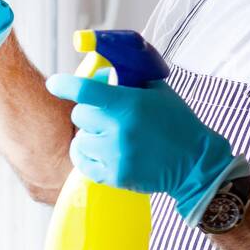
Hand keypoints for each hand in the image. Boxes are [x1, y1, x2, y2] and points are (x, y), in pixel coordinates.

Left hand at [45, 73, 248, 224]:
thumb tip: (100, 73)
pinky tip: (101, 151)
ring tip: (108, 137)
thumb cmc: (177, 123)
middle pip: (80, 115)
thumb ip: (128, 80)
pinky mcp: (115, 176)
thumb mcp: (158, 91)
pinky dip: (88, 156)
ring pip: (81, 140)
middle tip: (105, 116)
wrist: (195, 162)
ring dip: (90, 136)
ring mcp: (116, 155)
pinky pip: (84, 163)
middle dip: (90, 112)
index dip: (64, 84)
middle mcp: (119, 130)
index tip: (55, 83)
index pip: (84, 90)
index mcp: (129, 104)